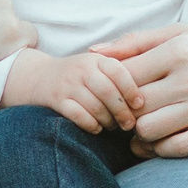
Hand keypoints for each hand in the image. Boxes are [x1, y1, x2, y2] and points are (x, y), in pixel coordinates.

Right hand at [3, 48, 142, 135]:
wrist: (39, 77)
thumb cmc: (80, 76)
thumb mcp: (97, 65)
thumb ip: (119, 73)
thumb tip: (148, 95)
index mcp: (96, 59)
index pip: (119, 72)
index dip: (132, 89)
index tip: (140, 105)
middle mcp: (81, 69)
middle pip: (108, 92)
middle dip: (122, 111)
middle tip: (129, 124)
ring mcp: (67, 84)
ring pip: (94, 106)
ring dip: (108, 121)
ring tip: (113, 126)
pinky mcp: (56, 100)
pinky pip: (78, 116)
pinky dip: (91, 125)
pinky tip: (96, 128)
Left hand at [86, 25, 187, 157]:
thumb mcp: (181, 35)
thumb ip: (136, 42)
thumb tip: (94, 53)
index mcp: (179, 50)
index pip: (124, 77)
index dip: (113, 91)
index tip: (117, 96)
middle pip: (133, 107)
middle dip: (125, 115)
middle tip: (128, 117)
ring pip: (149, 131)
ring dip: (141, 135)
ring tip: (145, 129)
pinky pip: (176, 148)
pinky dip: (162, 149)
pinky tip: (163, 141)